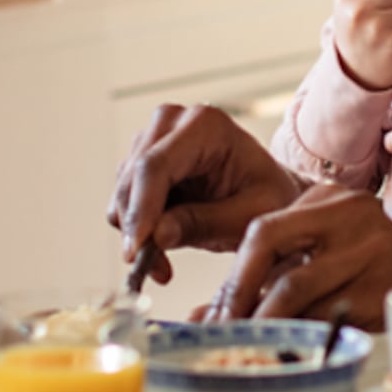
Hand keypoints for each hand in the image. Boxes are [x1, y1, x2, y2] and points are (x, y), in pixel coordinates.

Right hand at [108, 103, 304, 284]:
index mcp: (205, 125)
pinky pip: (124, 201)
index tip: (136, 250)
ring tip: (164, 264)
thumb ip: (206, 223)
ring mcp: (153, 139)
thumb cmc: (268, 197)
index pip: (156, 165)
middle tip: (151, 268)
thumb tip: (157, 236)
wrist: (269, 192)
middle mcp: (172, 123)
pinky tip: (160, 251)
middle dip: (136, 228)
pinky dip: (136, 231)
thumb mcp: (250, 215)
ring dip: (135, 234)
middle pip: (132, 177)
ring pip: (123, 192)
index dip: (141, 209)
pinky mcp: (141, 162)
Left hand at [211, 184, 391, 324]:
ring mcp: (367, 246)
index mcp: (327, 196)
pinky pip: (323, 314)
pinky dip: (298, 334)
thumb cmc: (366, 275)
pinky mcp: (380, 284)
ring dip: (262, 319)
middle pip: (267, 238)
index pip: (262, 228)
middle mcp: (348, 211)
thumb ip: (267, 279)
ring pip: (293, 286)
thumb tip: (200, 317)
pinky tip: (288, 346)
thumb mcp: (319, 260)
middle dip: (235, 287)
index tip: (215, 312)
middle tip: (220, 325)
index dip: (232, 273)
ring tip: (247, 340)